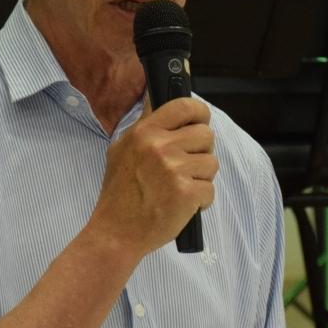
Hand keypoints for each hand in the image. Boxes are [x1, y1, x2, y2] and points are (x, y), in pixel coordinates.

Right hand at [87, 96, 216, 261]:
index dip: (199, 113)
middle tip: (186, 165)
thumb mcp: (122, 149)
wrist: (116, 232)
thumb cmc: (120, 193)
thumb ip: (144, 124)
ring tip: (179, 188)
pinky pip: (210, 189)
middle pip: (206, 135)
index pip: (185, 106)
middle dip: (201, 151)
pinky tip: (181, 205)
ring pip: (211, 163)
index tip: (200, 121)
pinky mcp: (186, 193)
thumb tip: (156, 95)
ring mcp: (174, 170)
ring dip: (201, 178)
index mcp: (145, 132)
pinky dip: (200, 201)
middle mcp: (160, 147)